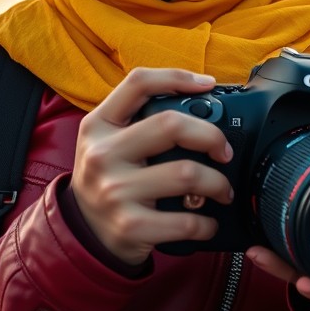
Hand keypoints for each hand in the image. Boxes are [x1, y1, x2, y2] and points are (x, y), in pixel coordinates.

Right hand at [71, 67, 233, 267]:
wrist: (84, 233)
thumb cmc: (109, 179)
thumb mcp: (108, 142)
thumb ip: (140, 121)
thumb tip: (202, 104)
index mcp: (98, 125)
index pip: (138, 83)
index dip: (178, 77)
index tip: (208, 84)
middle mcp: (102, 154)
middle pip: (171, 125)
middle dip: (212, 137)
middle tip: (225, 152)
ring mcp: (114, 191)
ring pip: (187, 174)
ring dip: (217, 184)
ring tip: (221, 191)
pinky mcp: (129, 226)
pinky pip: (186, 221)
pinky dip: (207, 224)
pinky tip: (207, 223)